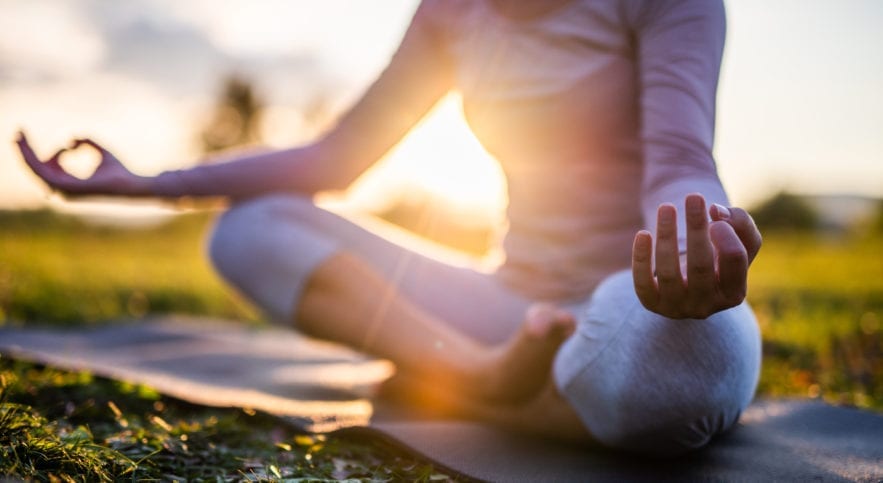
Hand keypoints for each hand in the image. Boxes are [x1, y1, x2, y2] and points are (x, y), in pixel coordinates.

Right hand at [15, 131, 150, 196]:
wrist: (131, 183)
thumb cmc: (118, 170)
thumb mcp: (100, 150)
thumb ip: (86, 141)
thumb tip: (71, 139)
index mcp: (68, 184)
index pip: (48, 166)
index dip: (47, 151)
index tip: (53, 140)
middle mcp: (62, 189)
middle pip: (36, 168)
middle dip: (24, 151)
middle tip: (18, 132)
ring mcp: (63, 190)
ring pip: (35, 170)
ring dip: (25, 152)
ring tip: (19, 136)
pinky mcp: (66, 187)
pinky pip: (42, 172)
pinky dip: (33, 158)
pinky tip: (29, 145)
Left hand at [632, 193, 761, 318]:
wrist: (690, 283)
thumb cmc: (718, 258)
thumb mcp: (739, 241)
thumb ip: (740, 222)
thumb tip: (715, 211)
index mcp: (734, 293)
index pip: (734, 260)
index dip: (726, 233)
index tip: (715, 214)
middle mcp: (706, 306)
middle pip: (700, 266)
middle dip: (696, 229)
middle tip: (694, 197)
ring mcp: (677, 307)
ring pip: (668, 273)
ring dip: (666, 236)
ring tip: (666, 207)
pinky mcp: (652, 303)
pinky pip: (643, 284)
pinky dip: (641, 258)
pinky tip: (643, 234)